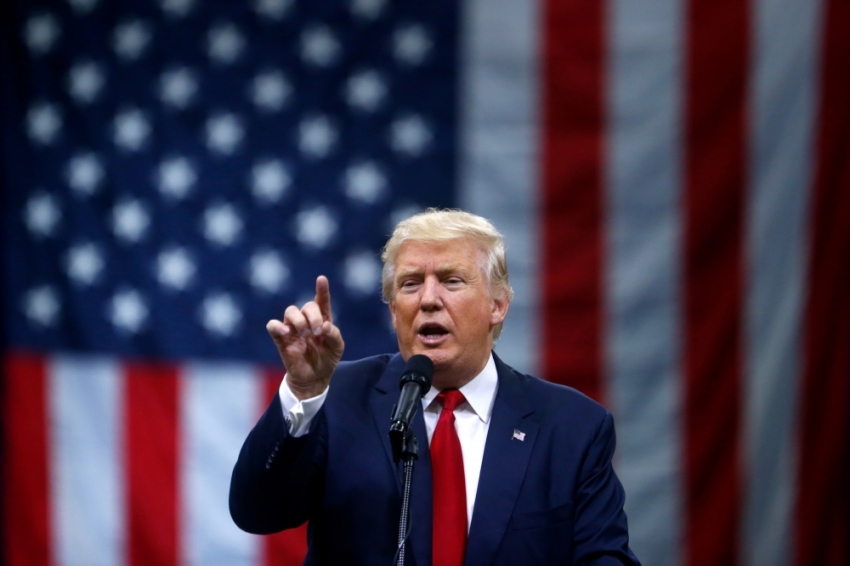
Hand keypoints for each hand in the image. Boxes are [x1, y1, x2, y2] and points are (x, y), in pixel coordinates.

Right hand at [266, 275, 344, 399]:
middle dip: (314, 317)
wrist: (314, 378)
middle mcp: (306, 321)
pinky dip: (278, 326)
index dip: (322, 290)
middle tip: (317, 332)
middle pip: (307, 306)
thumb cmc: (327, 359)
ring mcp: (293, 329)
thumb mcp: (337, 348)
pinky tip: (287, 333)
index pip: (321, 301)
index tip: (321, 279)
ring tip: (305, 334)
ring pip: (290, 311)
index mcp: (322, 320)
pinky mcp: (281, 339)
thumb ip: (334, 335)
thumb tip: (325, 326)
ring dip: (299, 321)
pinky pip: (273, 325)